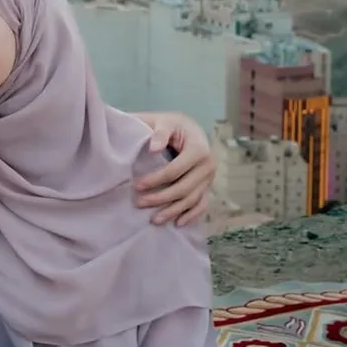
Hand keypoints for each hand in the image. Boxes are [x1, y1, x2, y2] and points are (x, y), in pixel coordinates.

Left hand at [133, 112, 214, 226]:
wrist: (188, 128)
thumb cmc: (173, 125)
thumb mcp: (166, 122)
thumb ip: (160, 133)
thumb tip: (154, 148)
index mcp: (199, 149)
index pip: (175, 171)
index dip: (156, 180)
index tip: (137, 186)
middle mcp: (208, 166)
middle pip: (184, 188)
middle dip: (161, 198)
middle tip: (139, 203)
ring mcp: (209, 178)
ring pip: (192, 199)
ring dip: (173, 211)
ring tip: (154, 220)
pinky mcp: (207, 186)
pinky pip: (202, 204)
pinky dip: (192, 215)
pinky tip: (178, 223)